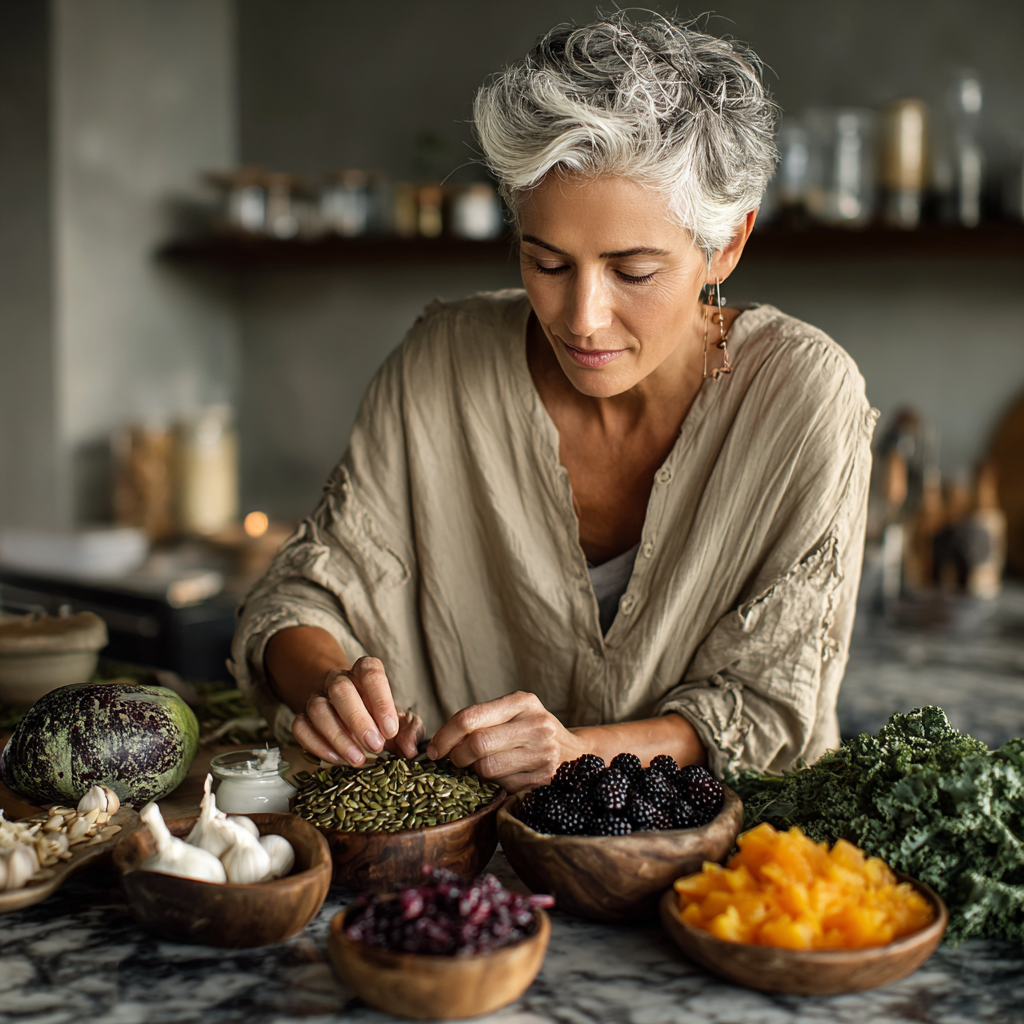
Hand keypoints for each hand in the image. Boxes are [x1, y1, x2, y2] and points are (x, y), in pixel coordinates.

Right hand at [291, 656, 423, 765]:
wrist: (348, 709)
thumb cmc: (378, 714)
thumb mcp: (400, 717)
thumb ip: (410, 729)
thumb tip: (410, 749)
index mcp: (364, 671)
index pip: (371, 673)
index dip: (381, 701)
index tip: (390, 730)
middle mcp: (338, 680)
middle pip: (341, 690)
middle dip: (358, 720)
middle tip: (375, 746)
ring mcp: (317, 697)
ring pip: (318, 709)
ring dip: (338, 737)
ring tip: (358, 759)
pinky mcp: (302, 716)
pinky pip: (300, 727)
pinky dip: (317, 745)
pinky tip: (337, 759)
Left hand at [426, 691, 581, 792]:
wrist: (576, 754)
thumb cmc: (532, 732)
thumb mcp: (513, 715)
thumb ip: (481, 721)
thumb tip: (437, 742)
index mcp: (523, 702)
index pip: (470, 717)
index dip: (445, 735)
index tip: (433, 748)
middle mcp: (536, 724)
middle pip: (477, 743)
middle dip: (456, 756)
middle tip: (452, 761)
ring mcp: (543, 753)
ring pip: (487, 768)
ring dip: (474, 772)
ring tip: (477, 768)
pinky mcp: (544, 779)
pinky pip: (503, 785)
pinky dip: (493, 785)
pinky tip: (499, 777)